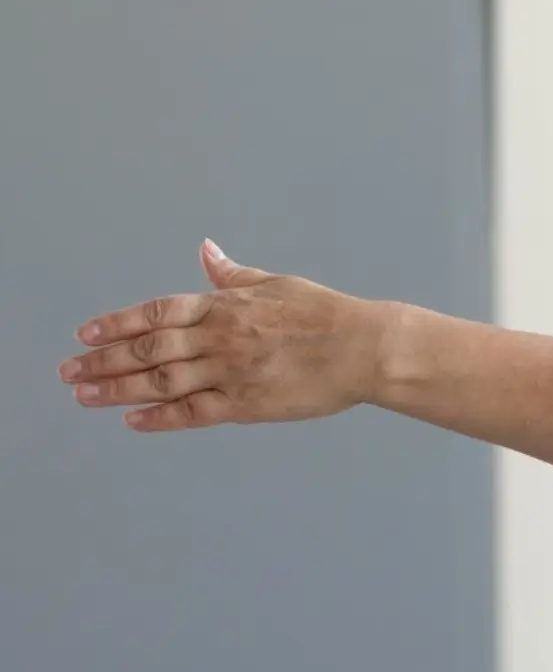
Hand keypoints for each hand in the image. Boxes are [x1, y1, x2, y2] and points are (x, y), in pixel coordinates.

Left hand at [58, 240, 388, 431]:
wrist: (366, 348)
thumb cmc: (327, 315)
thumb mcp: (276, 284)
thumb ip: (233, 274)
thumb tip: (206, 251)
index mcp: (225, 305)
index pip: (157, 313)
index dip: (117, 323)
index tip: (85, 334)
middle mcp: (221, 337)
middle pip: (148, 349)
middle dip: (102, 360)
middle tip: (68, 371)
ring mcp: (232, 371)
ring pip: (161, 381)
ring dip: (118, 389)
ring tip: (84, 395)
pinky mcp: (248, 403)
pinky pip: (194, 411)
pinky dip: (160, 417)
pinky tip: (134, 420)